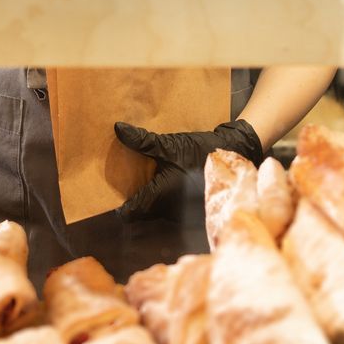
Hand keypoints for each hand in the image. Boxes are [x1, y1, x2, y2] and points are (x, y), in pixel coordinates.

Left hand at [113, 119, 264, 220]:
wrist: (232, 155)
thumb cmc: (199, 151)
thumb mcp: (170, 145)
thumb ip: (142, 141)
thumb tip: (118, 129)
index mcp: (161, 194)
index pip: (132, 211)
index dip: (120, 208)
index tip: (111, 199)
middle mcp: (170, 209)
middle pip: (142, 214)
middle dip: (132, 204)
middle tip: (123, 187)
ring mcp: (181, 213)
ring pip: (155, 214)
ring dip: (147, 203)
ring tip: (139, 186)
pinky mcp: (189, 211)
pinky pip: (167, 212)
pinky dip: (161, 202)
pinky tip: (159, 186)